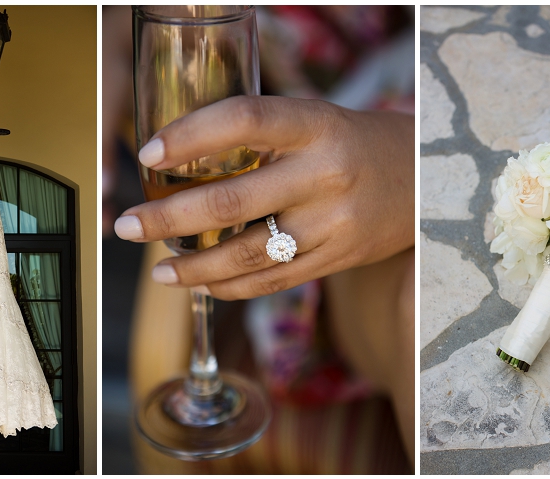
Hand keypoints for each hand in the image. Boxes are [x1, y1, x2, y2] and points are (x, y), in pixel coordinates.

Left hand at [114, 95, 414, 300]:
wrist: (422, 181)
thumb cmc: (350, 143)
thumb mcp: (312, 120)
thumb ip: (259, 136)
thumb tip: (176, 159)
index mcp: (315, 124)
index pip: (245, 120)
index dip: (190, 136)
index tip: (147, 155)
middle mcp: (326, 174)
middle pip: (232, 201)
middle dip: (168, 218)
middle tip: (127, 226)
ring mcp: (333, 223)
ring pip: (249, 254)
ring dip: (194, 268)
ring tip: (158, 270)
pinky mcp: (337, 259)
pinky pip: (273, 281)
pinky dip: (230, 287)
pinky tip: (200, 285)